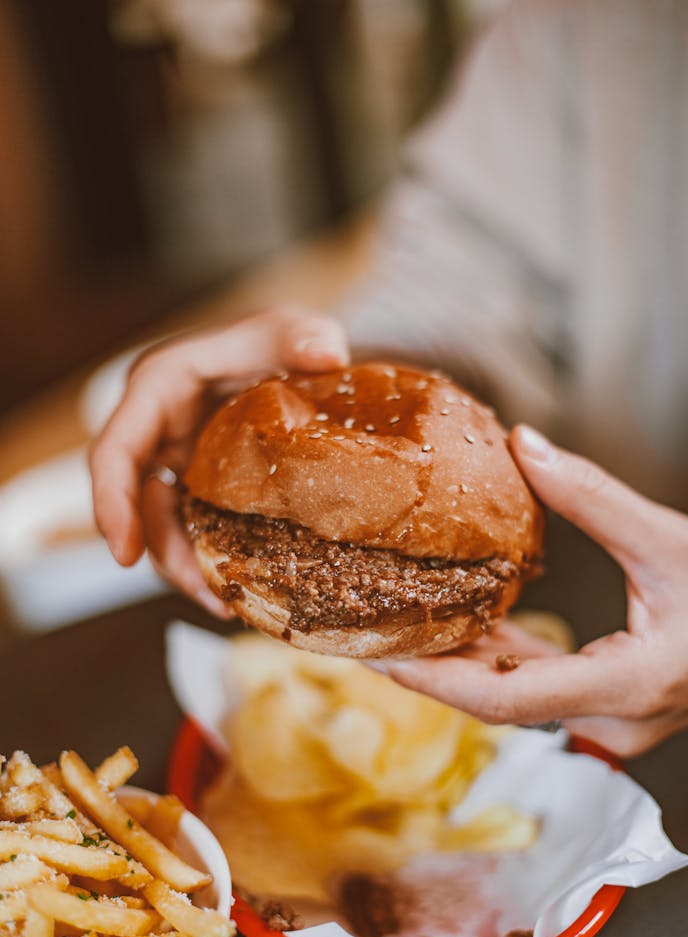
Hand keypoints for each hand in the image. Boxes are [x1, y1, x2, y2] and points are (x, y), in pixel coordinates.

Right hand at [89, 307, 348, 614]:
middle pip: (134, 504)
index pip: (115, 452)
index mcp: (158, 389)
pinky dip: (212, 561)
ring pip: (163, 526)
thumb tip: (327, 353)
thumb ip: (303, 336)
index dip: (111, 505)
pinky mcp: (200, 489)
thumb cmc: (283, 339)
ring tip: (229, 605)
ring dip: (188, 568)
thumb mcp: (292, 330)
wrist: (302, 360)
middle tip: (205, 594)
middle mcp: (155, 431)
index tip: (123, 554)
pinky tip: (240, 594)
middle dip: (160, 554)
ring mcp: (176, 464)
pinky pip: (194, 530)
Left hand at [369, 425, 687, 755]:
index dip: (431, 680)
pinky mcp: (613, 706)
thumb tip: (525, 446)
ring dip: (460, 663)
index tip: (373, 654)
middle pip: (496, 702)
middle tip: (362, 630)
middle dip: (428, 669)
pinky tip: (463, 624)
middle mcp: (612, 718)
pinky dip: (499, 658)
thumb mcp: (669, 540)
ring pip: (515, 698)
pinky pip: (539, 687)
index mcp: (626, 685)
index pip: (503, 698)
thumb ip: (592, 497)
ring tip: (397, 621)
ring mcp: (612, 721)